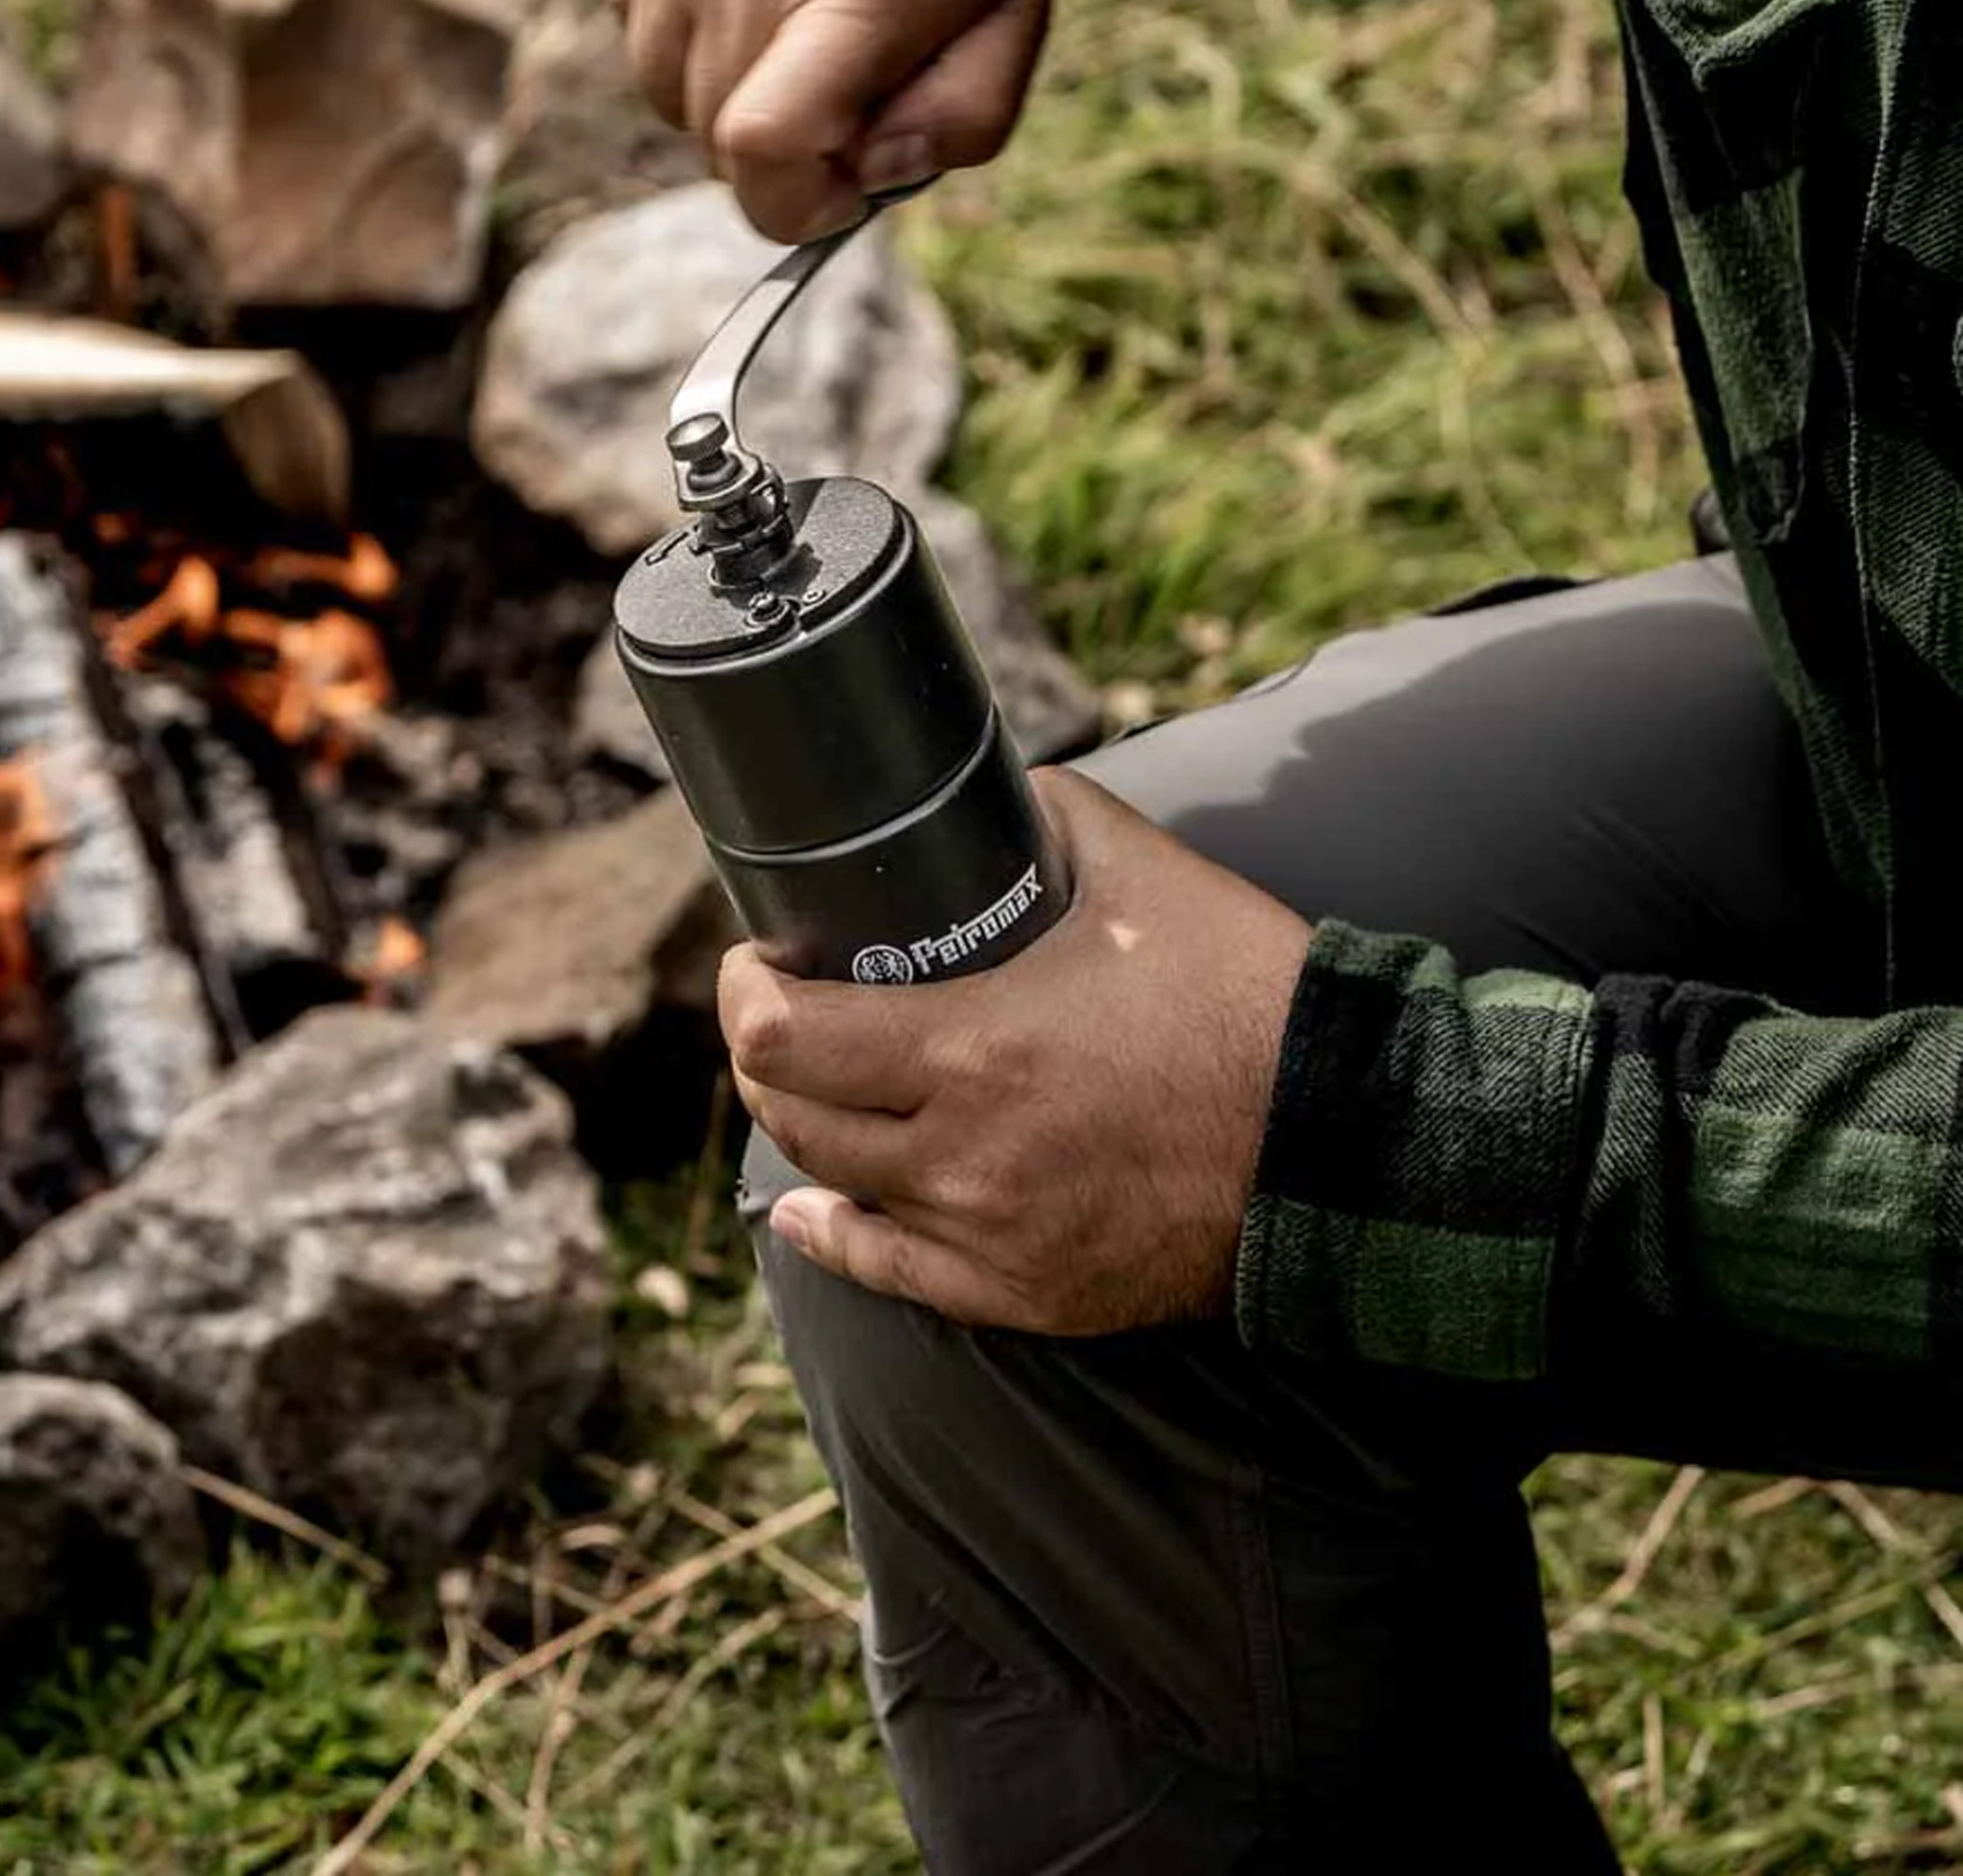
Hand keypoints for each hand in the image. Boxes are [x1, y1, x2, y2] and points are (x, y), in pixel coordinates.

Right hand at [601, 0, 1064, 241]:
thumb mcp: (1017, 3)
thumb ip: (965, 118)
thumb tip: (871, 177)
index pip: (765, 150)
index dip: (796, 207)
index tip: (840, 187)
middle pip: (716, 141)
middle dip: (780, 146)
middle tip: (840, 80)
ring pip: (667, 90)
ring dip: (727, 87)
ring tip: (793, 14)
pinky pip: (639, 21)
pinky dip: (691, 27)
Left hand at [721, 771, 1313, 1333]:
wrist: (1349, 1145)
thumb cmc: (1248, 1001)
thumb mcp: (1148, 875)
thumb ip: (1054, 817)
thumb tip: (996, 798)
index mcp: (974, 1050)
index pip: (781, 1036)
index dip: (745, 992)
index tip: (757, 960)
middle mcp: (964, 1159)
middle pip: (790, 1113)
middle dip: (765, 1054)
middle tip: (785, 1010)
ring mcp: (992, 1239)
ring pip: (835, 1188)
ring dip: (808, 1127)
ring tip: (816, 1081)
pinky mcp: (1030, 1295)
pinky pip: (892, 1276)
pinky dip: (836, 1235)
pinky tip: (811, 1209)